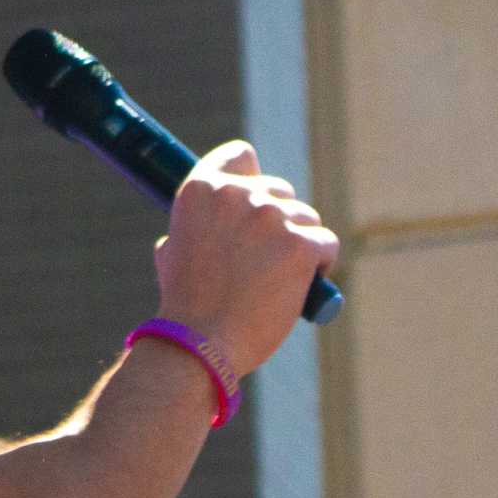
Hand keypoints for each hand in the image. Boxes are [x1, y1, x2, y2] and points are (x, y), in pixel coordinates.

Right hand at [150, 140, 338, 379]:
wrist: (199, 341)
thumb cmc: (185, 305)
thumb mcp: (172, 253)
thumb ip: (190, 231)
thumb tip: (187, 238)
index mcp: (202, 189)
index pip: (240, 156)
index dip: (251, 176)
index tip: (255, 197)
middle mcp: (238, 194)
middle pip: (280, 191)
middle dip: (279, 220)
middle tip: (268, 256)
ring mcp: (272, 218)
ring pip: (306, 218)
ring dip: (300, 243)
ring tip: (282, 278)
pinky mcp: (301, 244)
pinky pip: (326, 244)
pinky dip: (320, 263)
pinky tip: (305, 283)